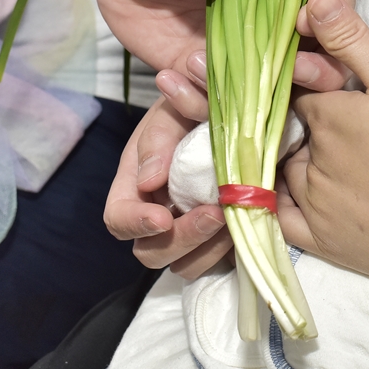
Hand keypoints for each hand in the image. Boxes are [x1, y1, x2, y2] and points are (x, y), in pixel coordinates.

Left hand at [98, 0, 354, 104]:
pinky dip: (196, 103)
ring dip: (251, 96)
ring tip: (195, 66)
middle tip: (288, 69)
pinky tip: (167, 79)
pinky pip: (219, 109)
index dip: (333, 12)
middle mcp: (272, 23)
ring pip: (277, 94)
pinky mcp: (212, 82)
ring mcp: (245, 58)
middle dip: (316, 70)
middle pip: (323, 55)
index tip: (304, 19)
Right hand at [104, 97, 231, 277]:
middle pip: (151, 252)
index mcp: (136, 184)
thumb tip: (149, 180)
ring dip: (208, 248)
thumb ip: (160, 138)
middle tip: (216, 214)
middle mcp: (158, 212)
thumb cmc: (192, 104)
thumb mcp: (173, 111)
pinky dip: (230, 249)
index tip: (163, 218)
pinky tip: (250, 220)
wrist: (231, 105)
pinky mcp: (219, 235)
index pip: (118, 219)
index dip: (135, 224)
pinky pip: (218, 259)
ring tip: (235, 216)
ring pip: (185, 263)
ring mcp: (188, 227)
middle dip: (182, 239)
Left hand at [281, 0, 368, 302]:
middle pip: (294, 129)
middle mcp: (308, 159)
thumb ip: (352, 40)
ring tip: (338, 158)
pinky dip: (279, 204)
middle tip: (349, 126)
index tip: (335, 84)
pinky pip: (282, 220)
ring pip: (287, 170)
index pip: (300, 88)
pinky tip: (294, 195)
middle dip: (309, 121)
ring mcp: (313, 205)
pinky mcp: (324, 243)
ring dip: (299, 159)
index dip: (316, 82)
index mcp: (326, 115)